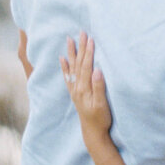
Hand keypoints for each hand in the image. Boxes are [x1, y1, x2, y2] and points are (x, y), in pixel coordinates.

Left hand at [60, 33, 112, 149]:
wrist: (92, 132)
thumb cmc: (100, 119)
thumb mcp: (102, 104)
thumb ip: (99, 87)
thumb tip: (97, 70)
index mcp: (84, 88)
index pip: (86, 66)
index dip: (89, 52)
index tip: (90, 38)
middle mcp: (77, 87)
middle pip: (78, 64)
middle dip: (80, 48)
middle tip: (81, 32)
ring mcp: (75, 90)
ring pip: (72, 67)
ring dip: (72, 53)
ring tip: (69, 40)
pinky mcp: (75, 93)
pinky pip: (68, 77)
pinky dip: (65, 67)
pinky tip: (62, 59)